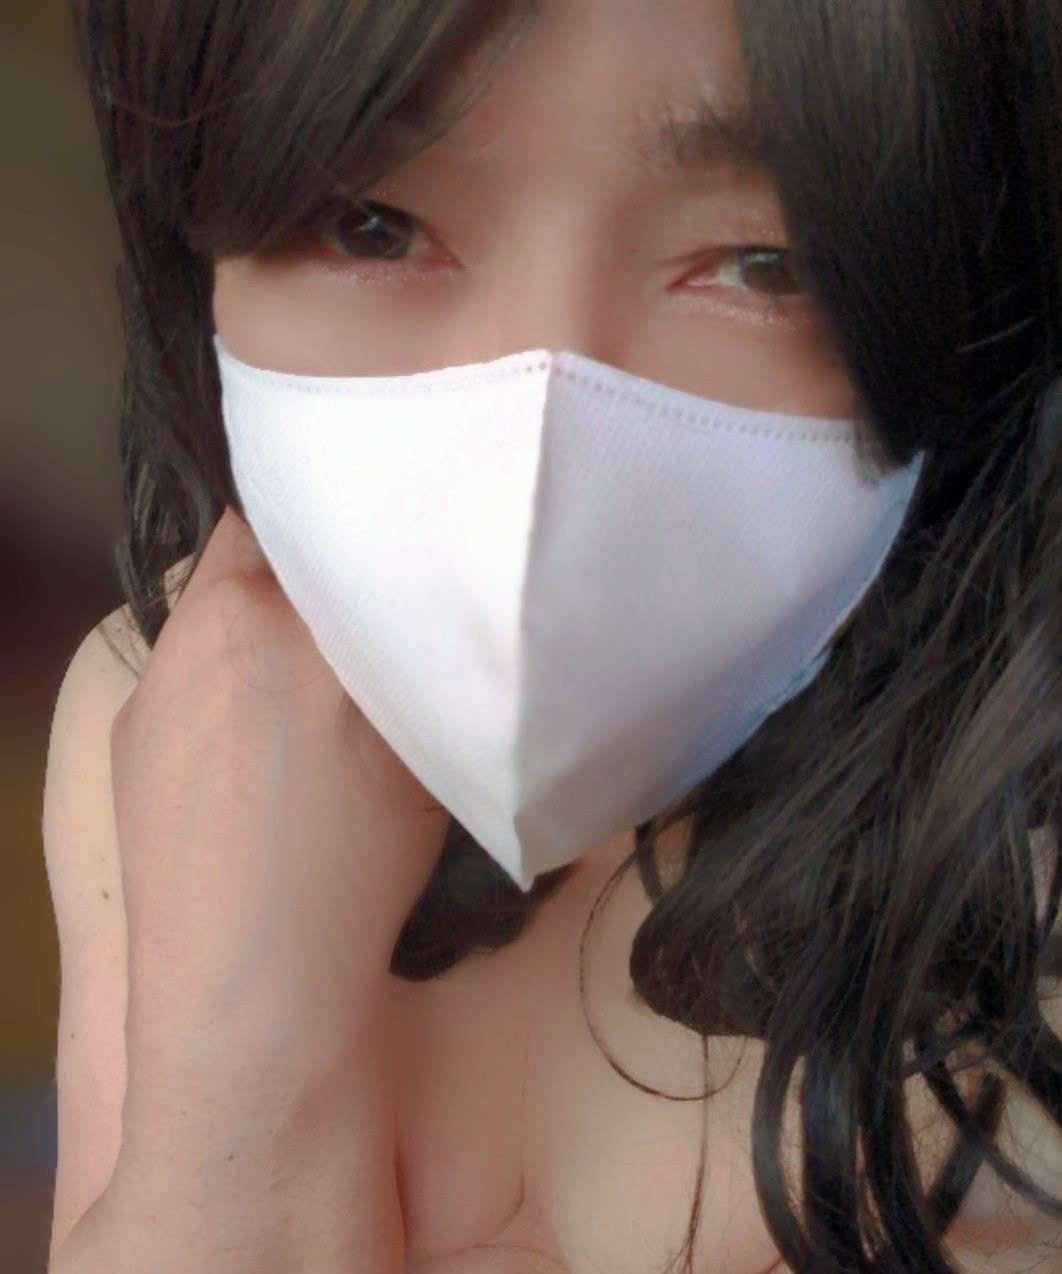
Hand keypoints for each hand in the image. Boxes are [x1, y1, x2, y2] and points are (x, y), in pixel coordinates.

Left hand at [110, 505, 450, 1062]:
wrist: (251, 984)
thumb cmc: (358, 860)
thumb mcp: (416, 737)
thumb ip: (406, 647)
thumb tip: (408, 601)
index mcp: (271, 616)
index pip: (304, 514)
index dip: (351, 523)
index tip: (389, 551)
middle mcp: (196, 630)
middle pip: (254, 549)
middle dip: (307, 565)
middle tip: (358, 610)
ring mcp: (151, 685)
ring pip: (216, 607)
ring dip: (262, 617)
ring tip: (308, 677)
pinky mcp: (128, 734)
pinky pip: (187, 665)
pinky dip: (226, 671)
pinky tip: (258, 738)